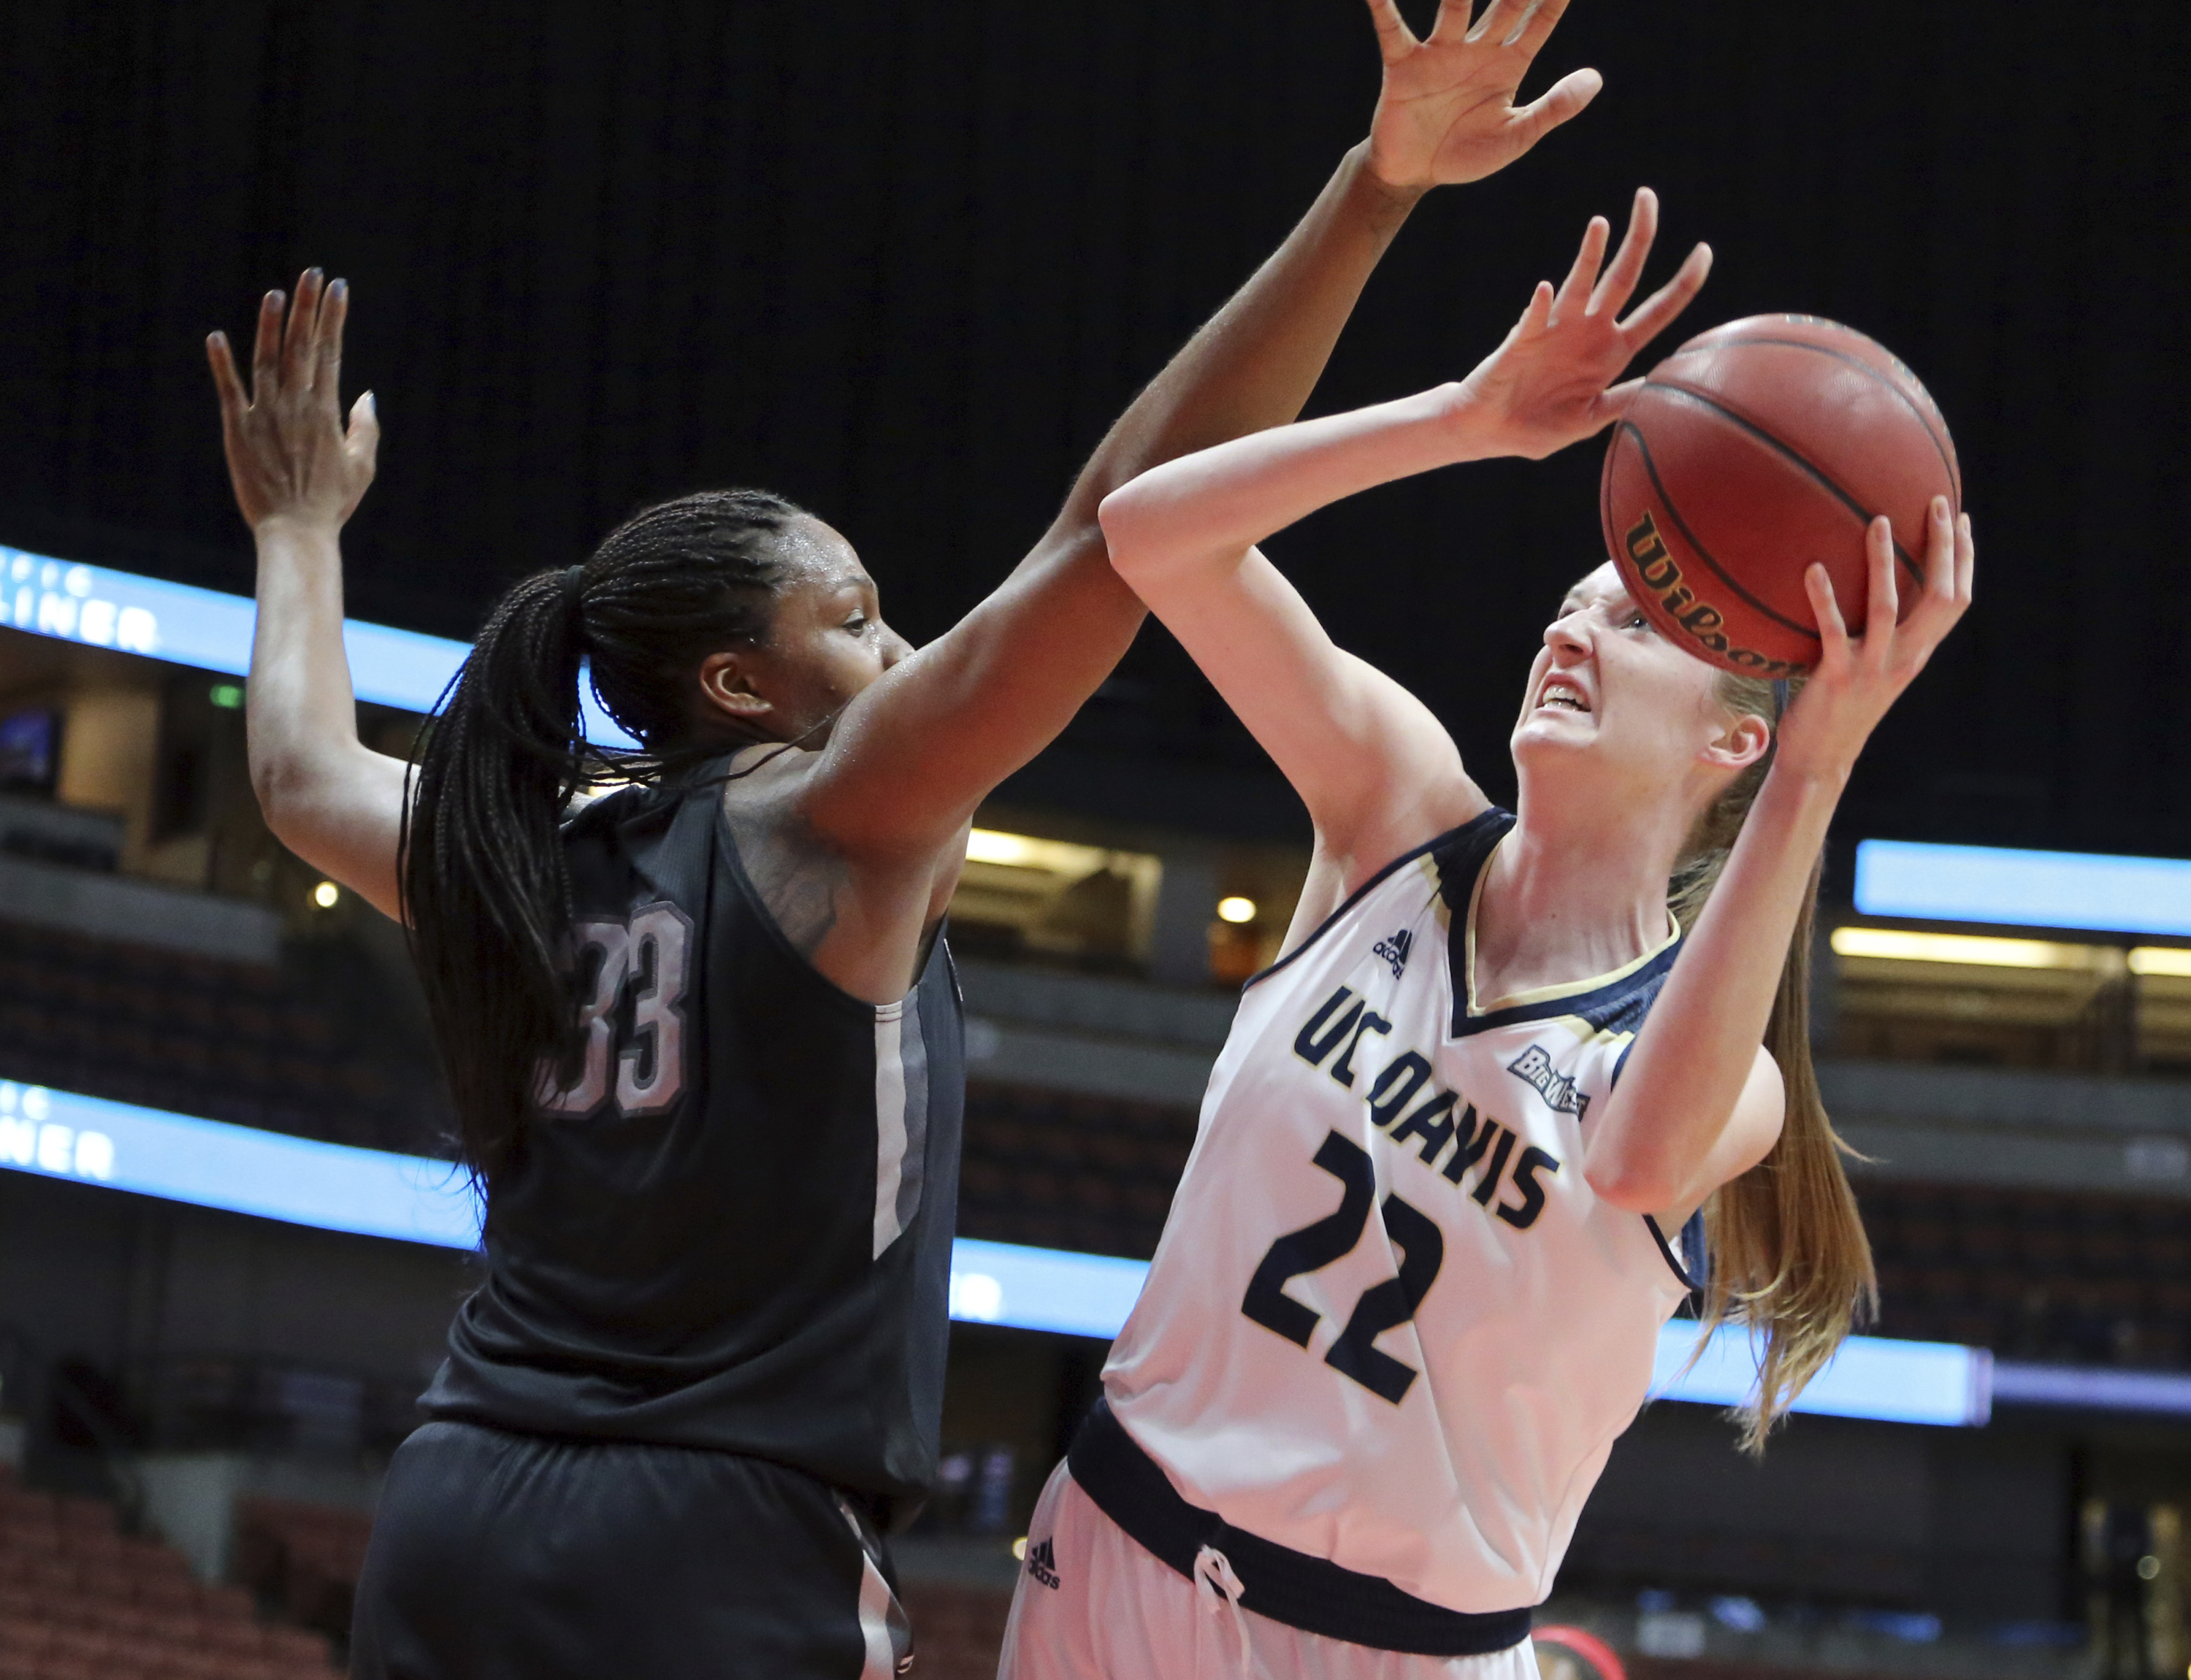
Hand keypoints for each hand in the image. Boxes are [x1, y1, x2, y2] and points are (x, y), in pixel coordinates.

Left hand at [207, 270, 378, 532]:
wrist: (295, 531)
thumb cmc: (332, 503)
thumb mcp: (362, 466)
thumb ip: (364, 427)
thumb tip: (366, 395)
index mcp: (326, 412)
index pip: (331, 352)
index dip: (334, 317)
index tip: (338, 289)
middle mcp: (296, 406)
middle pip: (302, 346)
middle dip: (308, 307)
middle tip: (312, 275)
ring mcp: (265, 415)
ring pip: (267, 359)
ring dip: (271, 324)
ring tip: (275, 294)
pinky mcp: (238, 429)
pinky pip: (230, 390)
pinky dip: (222, 363)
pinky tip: (217, 336)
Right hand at [1362, 0, 1600, 189]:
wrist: (1416, 174)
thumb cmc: (1467, 154)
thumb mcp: (1518, 135)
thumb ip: (1555, 107)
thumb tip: (1596, 79)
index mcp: (1508, 64)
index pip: (1540, 21)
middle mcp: (1477, 49)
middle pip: (1505, 2)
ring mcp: (1440, 52)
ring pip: (1455, 7)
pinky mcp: (1405, 64)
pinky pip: (1393, 31)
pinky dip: (1383, 7)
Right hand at [1446, 189, 1709, 460]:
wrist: (1490, 430)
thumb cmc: (1539, 427)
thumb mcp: (1588, 420)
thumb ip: (1621, 403)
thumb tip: (1662, 386)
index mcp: (1612, 353)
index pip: (1657, 312)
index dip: (1682, 284)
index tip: (1704, 251)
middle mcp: (1588, 333)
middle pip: (1622, 279)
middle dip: (1639, 239)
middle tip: (1647, 196)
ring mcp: (1555, 332)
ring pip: (1579, 286)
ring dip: (1590, 256)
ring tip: (1601, 225)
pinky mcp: (1521, 342)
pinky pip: (1532, 321)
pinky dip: (1539, 308)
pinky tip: (1544, 292)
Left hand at [1774, 498, 1974, 780]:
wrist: (1820, 758)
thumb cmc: (1841, 707)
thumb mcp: (1874, 668)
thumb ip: (1881, 634)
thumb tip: (1871, 588)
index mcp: (1917, 653)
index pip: (1956, 600)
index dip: (1964, 559)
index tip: (1962, 518)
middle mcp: (1905, 658)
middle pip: (1940, 595)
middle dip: (1943, 548)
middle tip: (1936, 504)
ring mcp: (1873, 668)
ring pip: (1889, 606)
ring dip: (1883, 561)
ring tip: (1878, 521)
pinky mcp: (1837, 677)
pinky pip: (1832, 630)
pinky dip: (1824, 598)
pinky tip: (1813, 568)